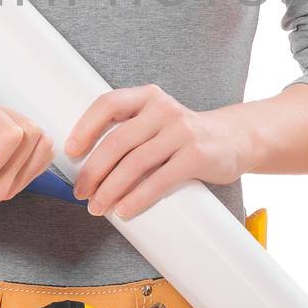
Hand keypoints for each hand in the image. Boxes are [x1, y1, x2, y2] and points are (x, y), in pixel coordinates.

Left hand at [64, 85, 252, 220]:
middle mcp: (163, 109)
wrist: (237, 138)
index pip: (108, 104)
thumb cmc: (186, 135)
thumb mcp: (158, 121)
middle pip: (118, 141)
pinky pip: (160, 179)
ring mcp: (181, 131)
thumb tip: (88, 164)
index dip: (85, 127)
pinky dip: (137, 198)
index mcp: (148, 97)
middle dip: (93, 170)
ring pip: (135, 163)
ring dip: (110, 189)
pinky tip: (124, 210)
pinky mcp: (197, 155)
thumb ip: (131, 131)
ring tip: (98, 206)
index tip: (70, 151)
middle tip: (80, 192)